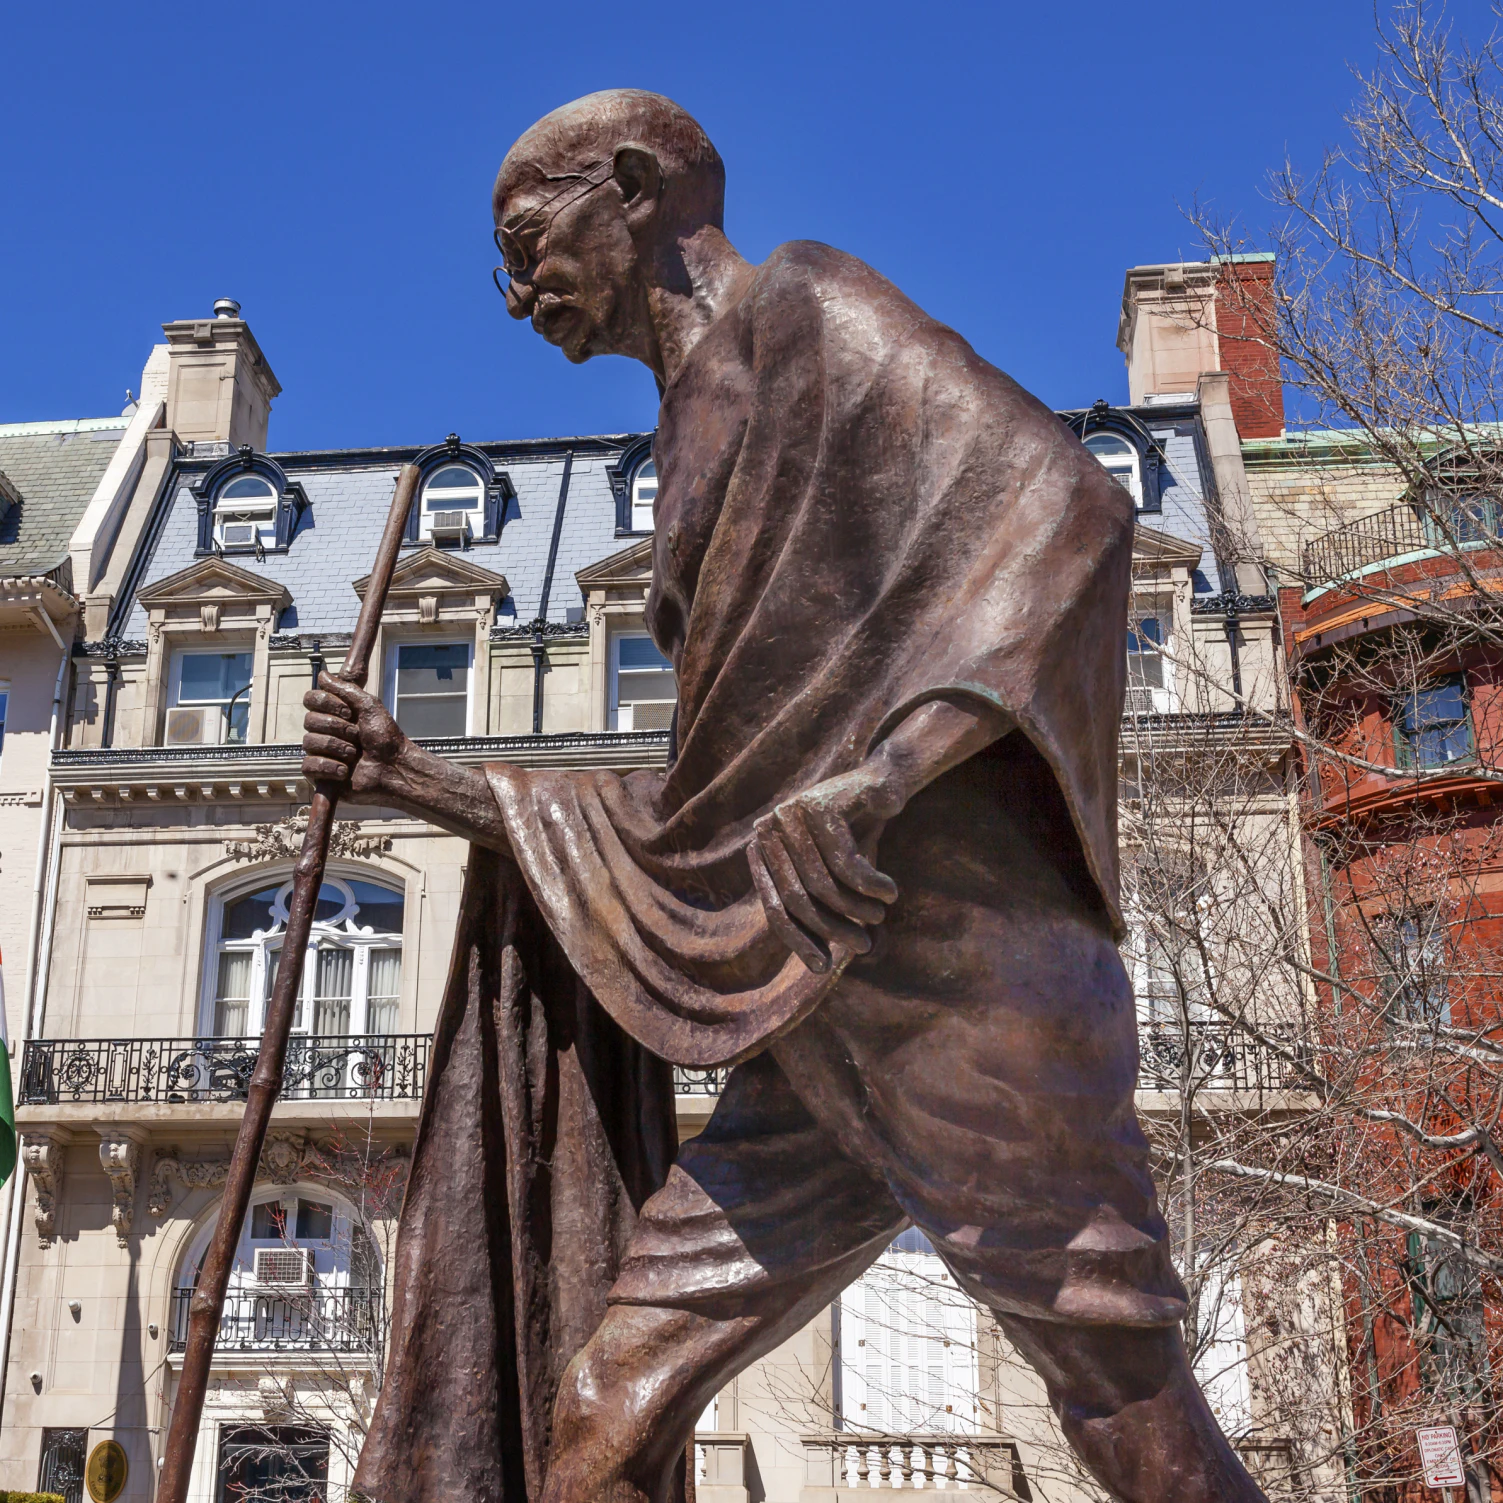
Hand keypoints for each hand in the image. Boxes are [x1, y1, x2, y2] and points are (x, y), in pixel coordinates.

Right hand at [301, 674, 408, 801]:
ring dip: (337, 747)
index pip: (311, 699)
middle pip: (309, 721)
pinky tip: (344, 771)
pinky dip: (327, 766)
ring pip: (309, 743)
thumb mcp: (369, 706)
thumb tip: (323, 674)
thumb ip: (345, 689)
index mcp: (334, 714)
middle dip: (337, 728)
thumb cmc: (386, 737)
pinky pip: (307, 766)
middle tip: (357, 736)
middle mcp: (325, 731)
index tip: (349, 713)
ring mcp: (321, 752)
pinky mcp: (320, 775)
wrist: (395, 767)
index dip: (327, 704)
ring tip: (354, 754)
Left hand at [747, 760, 902, 973]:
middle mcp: (769, 831)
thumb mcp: (833, 879)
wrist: (882, 784)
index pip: (775, 906)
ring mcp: (791, 814)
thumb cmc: (856, 837)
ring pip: (822, 883)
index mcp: (764, 851)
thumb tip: (819, 968)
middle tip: (864, 945)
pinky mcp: (820, 805)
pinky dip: (872, 885)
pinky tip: (890, 891)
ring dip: (857, 908)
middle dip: (832, 928)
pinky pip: (845, 863)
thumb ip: (821, 912)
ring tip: (880, 915)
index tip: (823, 968)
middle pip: (797, 897)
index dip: (798, 940)